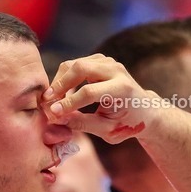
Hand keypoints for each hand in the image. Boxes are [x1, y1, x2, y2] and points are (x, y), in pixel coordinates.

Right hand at [42, 54, 161, 142]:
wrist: (143, 109)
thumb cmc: (125, 124)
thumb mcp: (106, 131)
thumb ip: (83, 123)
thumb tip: (57, 118)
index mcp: (122, 90)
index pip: (89, 92)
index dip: (69, 103)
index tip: (52, 113)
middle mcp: (116, 71)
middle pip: (81, 68)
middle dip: (61, 84)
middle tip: (47, 101)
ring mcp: (109, 62)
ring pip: (76, 63)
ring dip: (60, 79)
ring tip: (52, 98)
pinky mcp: (101, 60)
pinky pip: (77, 63)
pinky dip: (66, 76)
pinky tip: (62, 92)